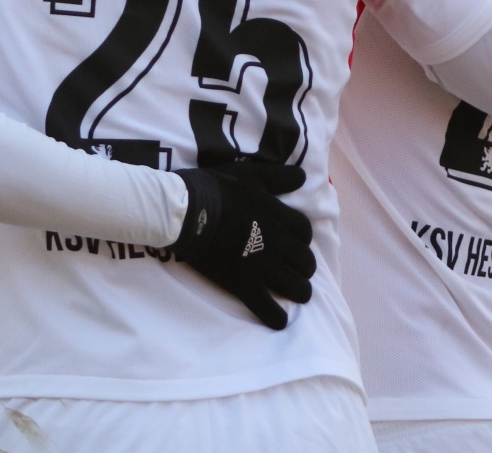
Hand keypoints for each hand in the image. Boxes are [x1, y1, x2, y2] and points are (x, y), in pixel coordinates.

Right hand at [170, 160, 313, 329]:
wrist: (185, 212)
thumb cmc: (214, 189)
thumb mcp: (248, 173)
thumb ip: (277, 176)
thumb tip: (303, 177)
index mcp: (279, 217)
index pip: (305, 231)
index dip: (302, 237)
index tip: (295, 240)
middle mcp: (277, 244)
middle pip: (306, 262)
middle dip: (304, 266)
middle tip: (295, 267)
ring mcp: (262, 268)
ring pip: (295, 288)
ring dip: (298, 291)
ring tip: (292, 292)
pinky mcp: (244, 285)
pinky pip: (267, 309)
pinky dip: (275, 317)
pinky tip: (277, 319)